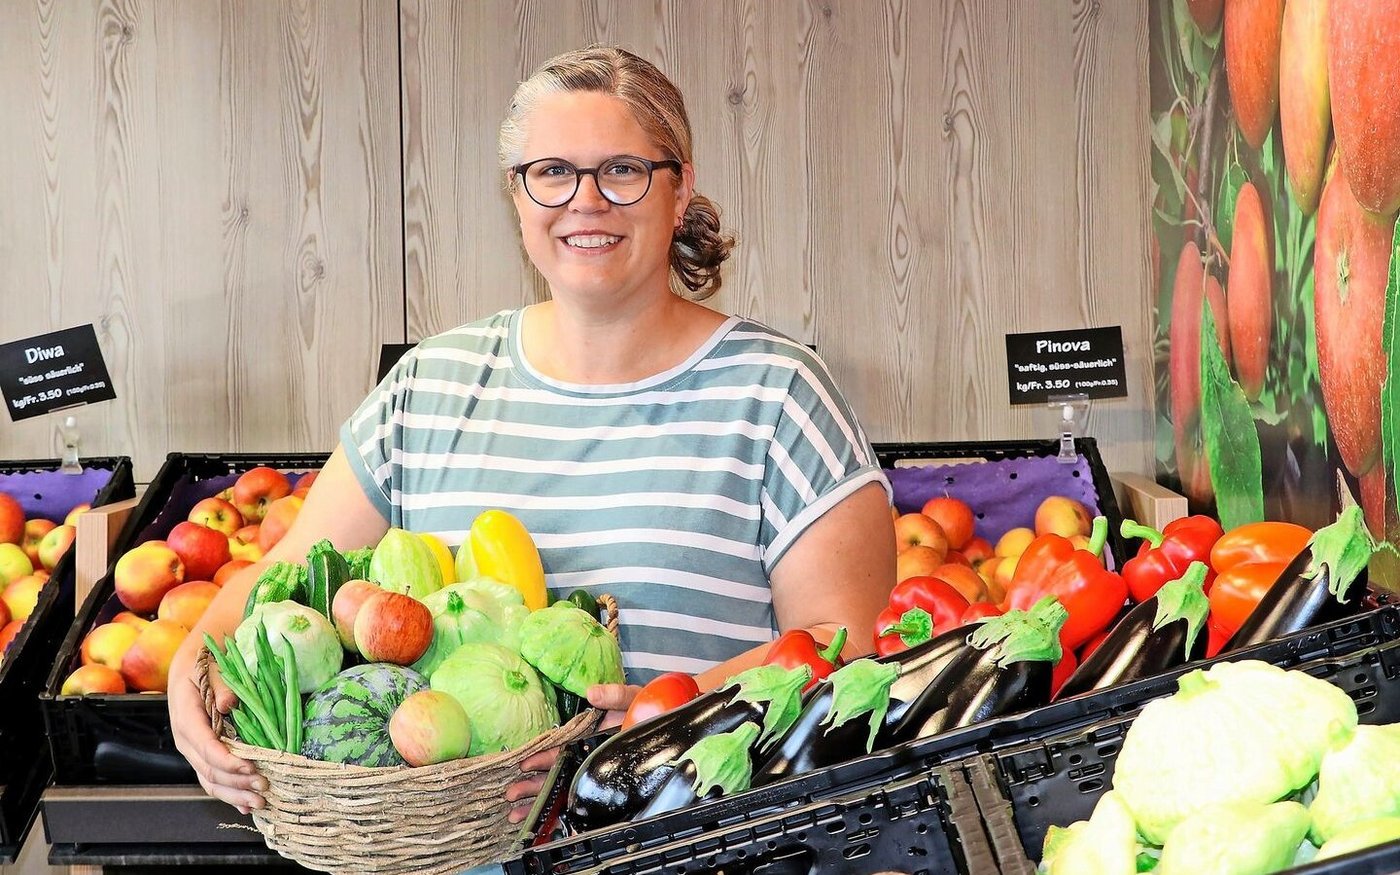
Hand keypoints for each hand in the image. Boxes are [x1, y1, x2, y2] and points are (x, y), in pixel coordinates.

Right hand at [169, 657, 266, 814]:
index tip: (250, 767)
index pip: (205, 746)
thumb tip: (227, 703)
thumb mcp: (212, 667)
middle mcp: (186, 739)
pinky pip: (212, 780)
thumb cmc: (205, 666)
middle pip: (209, 769)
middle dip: (236, 782)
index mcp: (186, 717)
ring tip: (259, 803)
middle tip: (264, 787)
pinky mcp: (201, 756)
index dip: (227, 760)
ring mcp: (192, 751)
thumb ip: (221, 684)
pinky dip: (229, 794)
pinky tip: (245, 806)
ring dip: (234, 794)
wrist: (191, 669)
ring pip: (210, 781)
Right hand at [502, 683, 640, 823]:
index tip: (523, 765)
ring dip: (539, 801)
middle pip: (555, 773)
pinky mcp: (608, 787)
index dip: (541, 757)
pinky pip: (583, 801)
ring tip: (516, 814)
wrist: (674, 724)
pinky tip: (546, 824)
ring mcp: (596, 774)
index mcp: (589, 737)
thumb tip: (591, 692)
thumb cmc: (652, 710)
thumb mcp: (633, 699)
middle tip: (511, 795)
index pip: (559, 749)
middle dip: (532, 784)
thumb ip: (614, 695)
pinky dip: (564, 815)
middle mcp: (588, 757)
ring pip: (563, 790)